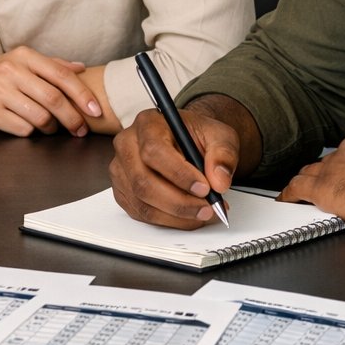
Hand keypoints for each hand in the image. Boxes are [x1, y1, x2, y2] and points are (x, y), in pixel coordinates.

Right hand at [0, 46, 100, 136]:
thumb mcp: (16, 62)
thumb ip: (49, 65)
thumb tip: (81, 67)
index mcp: (22, 56)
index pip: (62, 76)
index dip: (83, 95)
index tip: (96, 111)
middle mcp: (11, 70)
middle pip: (54, 99)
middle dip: (73, 119)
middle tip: (80, 130)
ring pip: (40, 117)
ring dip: (51, 128)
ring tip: (50, 129)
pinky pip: (22, 128)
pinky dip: (29, 132)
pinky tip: (25, 127)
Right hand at [110, 108, 239, 227]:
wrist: (187, 141)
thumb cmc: (197, 136)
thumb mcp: (219, 135)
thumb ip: (223, 154)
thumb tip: (219, 181)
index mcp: (148, 123)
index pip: (154, 151)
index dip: (179, 174)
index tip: (204, 188)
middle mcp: (127, 145)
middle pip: (143, 181)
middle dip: (179, 202)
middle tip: (207, 209)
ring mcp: (121, 170)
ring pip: (142, 202)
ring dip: (176, 215)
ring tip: (203, 213)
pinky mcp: (122, 191)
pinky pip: (141, 213)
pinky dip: (168, 221)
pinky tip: (188, 216)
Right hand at [278, 127, 344, 235]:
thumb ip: (334, 206)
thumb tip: (333, 204)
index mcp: (324, 188)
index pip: (296, 185)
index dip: (291, 192)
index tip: (290, 195)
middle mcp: (333, 163)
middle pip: (315, 168)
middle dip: (318, 178)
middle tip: (331, 188)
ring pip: (340, 154)